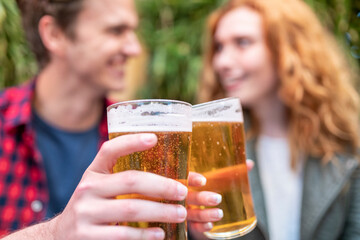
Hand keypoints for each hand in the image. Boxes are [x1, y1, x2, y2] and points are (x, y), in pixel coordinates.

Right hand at [51, 133, 186, 239]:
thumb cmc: (94, 206)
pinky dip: (144, 235)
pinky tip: (160, 232)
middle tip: (183, 192)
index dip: (131, 142)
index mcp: (93, 172)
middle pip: (130, 181)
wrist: (61, 236)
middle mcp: (87, 188)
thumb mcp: (101, 187)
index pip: (110, 150)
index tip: (154, 138)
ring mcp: (85, 213)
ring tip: (181, 213)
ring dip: (160, 211)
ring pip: (130, 209)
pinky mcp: (87, 236)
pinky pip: (122, 235)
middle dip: (162, 186)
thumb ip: (124, 180)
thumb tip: (170, 178)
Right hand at [186, 159, 254, 238]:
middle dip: (202, 198)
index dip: (193, 179)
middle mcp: (183, 194)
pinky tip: (210, 225)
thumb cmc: (206, 186)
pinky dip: (201, 226)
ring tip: (219, 213)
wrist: (194, 204)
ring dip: (205, 214)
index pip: (186, 177)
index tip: (203, 181)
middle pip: (188, 196)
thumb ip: (230, 172)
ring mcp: (184, 209)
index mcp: (187, 180)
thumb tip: (251, 163)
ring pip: (191, 213)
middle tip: (217, 199)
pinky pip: (192, 226)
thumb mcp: (215, 177)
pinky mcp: (189, 222)